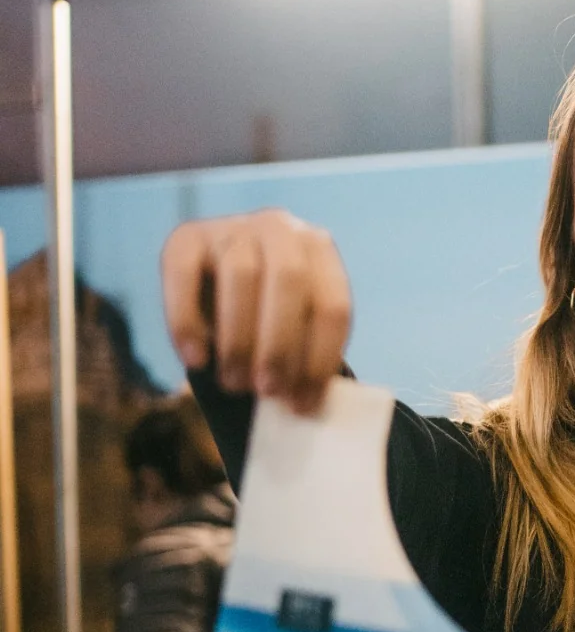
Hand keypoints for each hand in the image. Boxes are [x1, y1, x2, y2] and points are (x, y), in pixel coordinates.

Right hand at [162, 210, 351, 412]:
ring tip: (234, 383)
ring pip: (242, 276)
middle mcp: (280, 229)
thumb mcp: (292, 326)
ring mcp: (232, 227)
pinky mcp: (186, 236)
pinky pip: (184, 275)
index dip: (319, 359)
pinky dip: (188, 322)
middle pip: (289, 281)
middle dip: (280, 344)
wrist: (215, 279)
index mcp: (319, 251)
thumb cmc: (264, 316)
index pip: (332, 305)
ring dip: (239, 340)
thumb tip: (302, 404)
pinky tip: (195, 360)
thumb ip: (301, 353)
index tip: (302, 402)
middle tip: (268, 390)